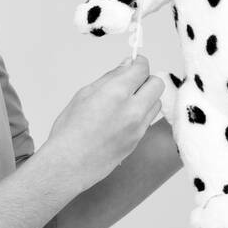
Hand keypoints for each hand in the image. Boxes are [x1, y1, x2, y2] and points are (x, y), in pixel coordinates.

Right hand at [42, 55, 164, 191]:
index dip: (139, 62)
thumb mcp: (84, 94)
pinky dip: (141, 114)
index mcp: (116, 93)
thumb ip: (110, 77)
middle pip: (157, 84)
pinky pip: (148, 120)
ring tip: (126, 102)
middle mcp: (132, 110)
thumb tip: (127, 64)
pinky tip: (122, 118)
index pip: (142, 69)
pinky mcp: (139, 141)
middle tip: (131, 82)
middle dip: (146, 79)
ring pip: (156, 103)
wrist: (69, 164)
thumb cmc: (70, 130)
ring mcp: (138, 127)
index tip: (135, 63)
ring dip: (146, 97)